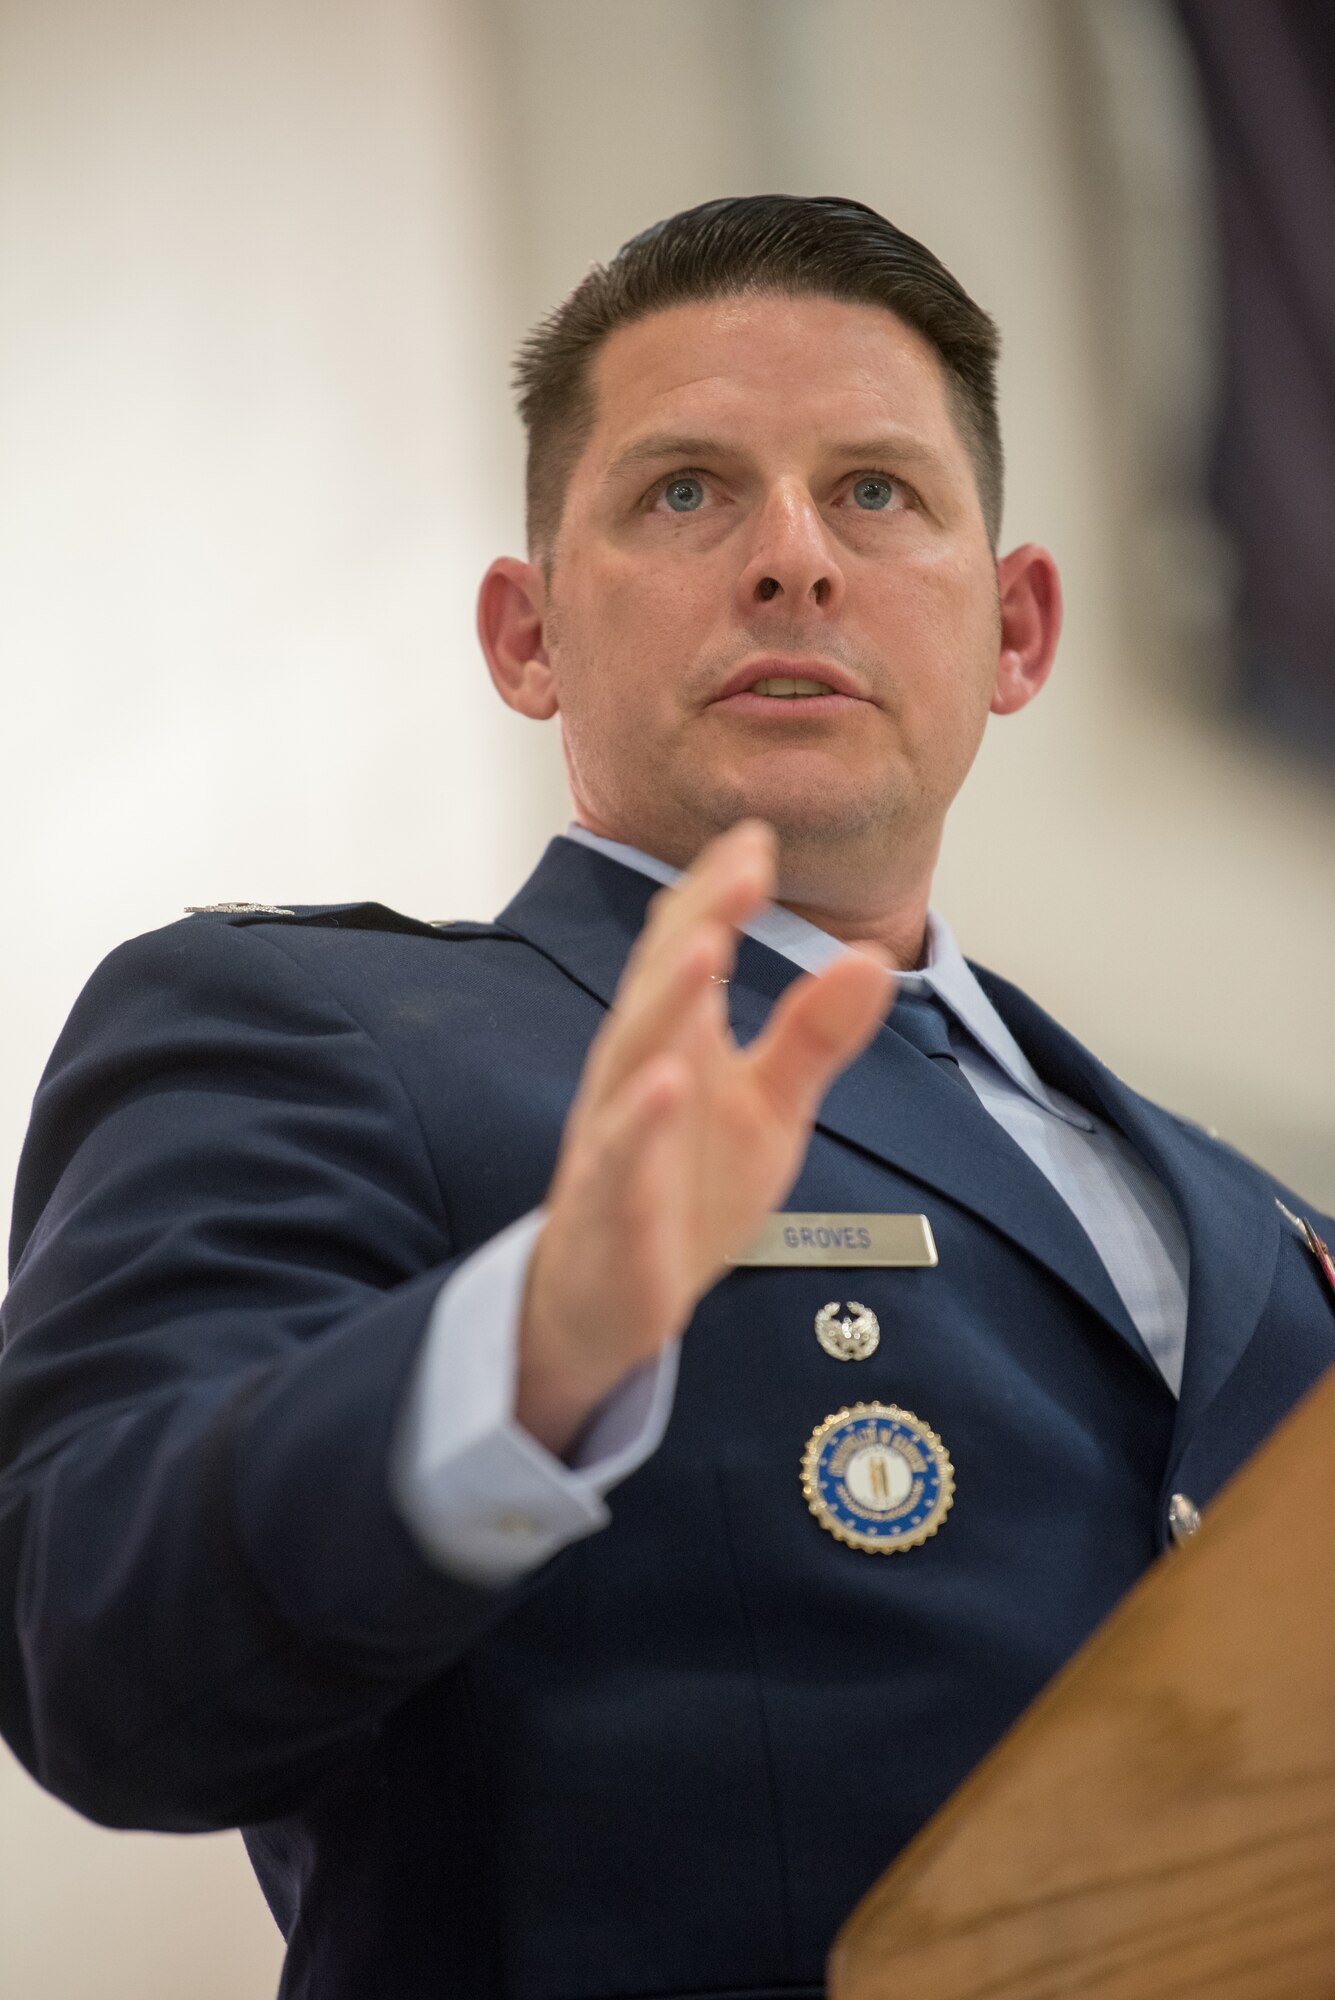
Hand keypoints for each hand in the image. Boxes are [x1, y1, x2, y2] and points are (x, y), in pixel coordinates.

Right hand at [516, 821, 893, 1454]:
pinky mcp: (610, 1206)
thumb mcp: (769, 1110)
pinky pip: (621, 1157)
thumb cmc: (680, 1195)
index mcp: (673, 1042)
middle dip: (700, 918)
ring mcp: (616, 1138)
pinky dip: (642, 1119)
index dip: (720, 893)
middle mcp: (635, 1075)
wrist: (607, 1306)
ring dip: (668, 996)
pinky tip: (667, 1082)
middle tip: (742, 862)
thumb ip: (813, 1034)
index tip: (758, 837)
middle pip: (662, 983)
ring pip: (634, 1055)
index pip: (688, 950)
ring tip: (709, 940)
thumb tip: (871, 957)